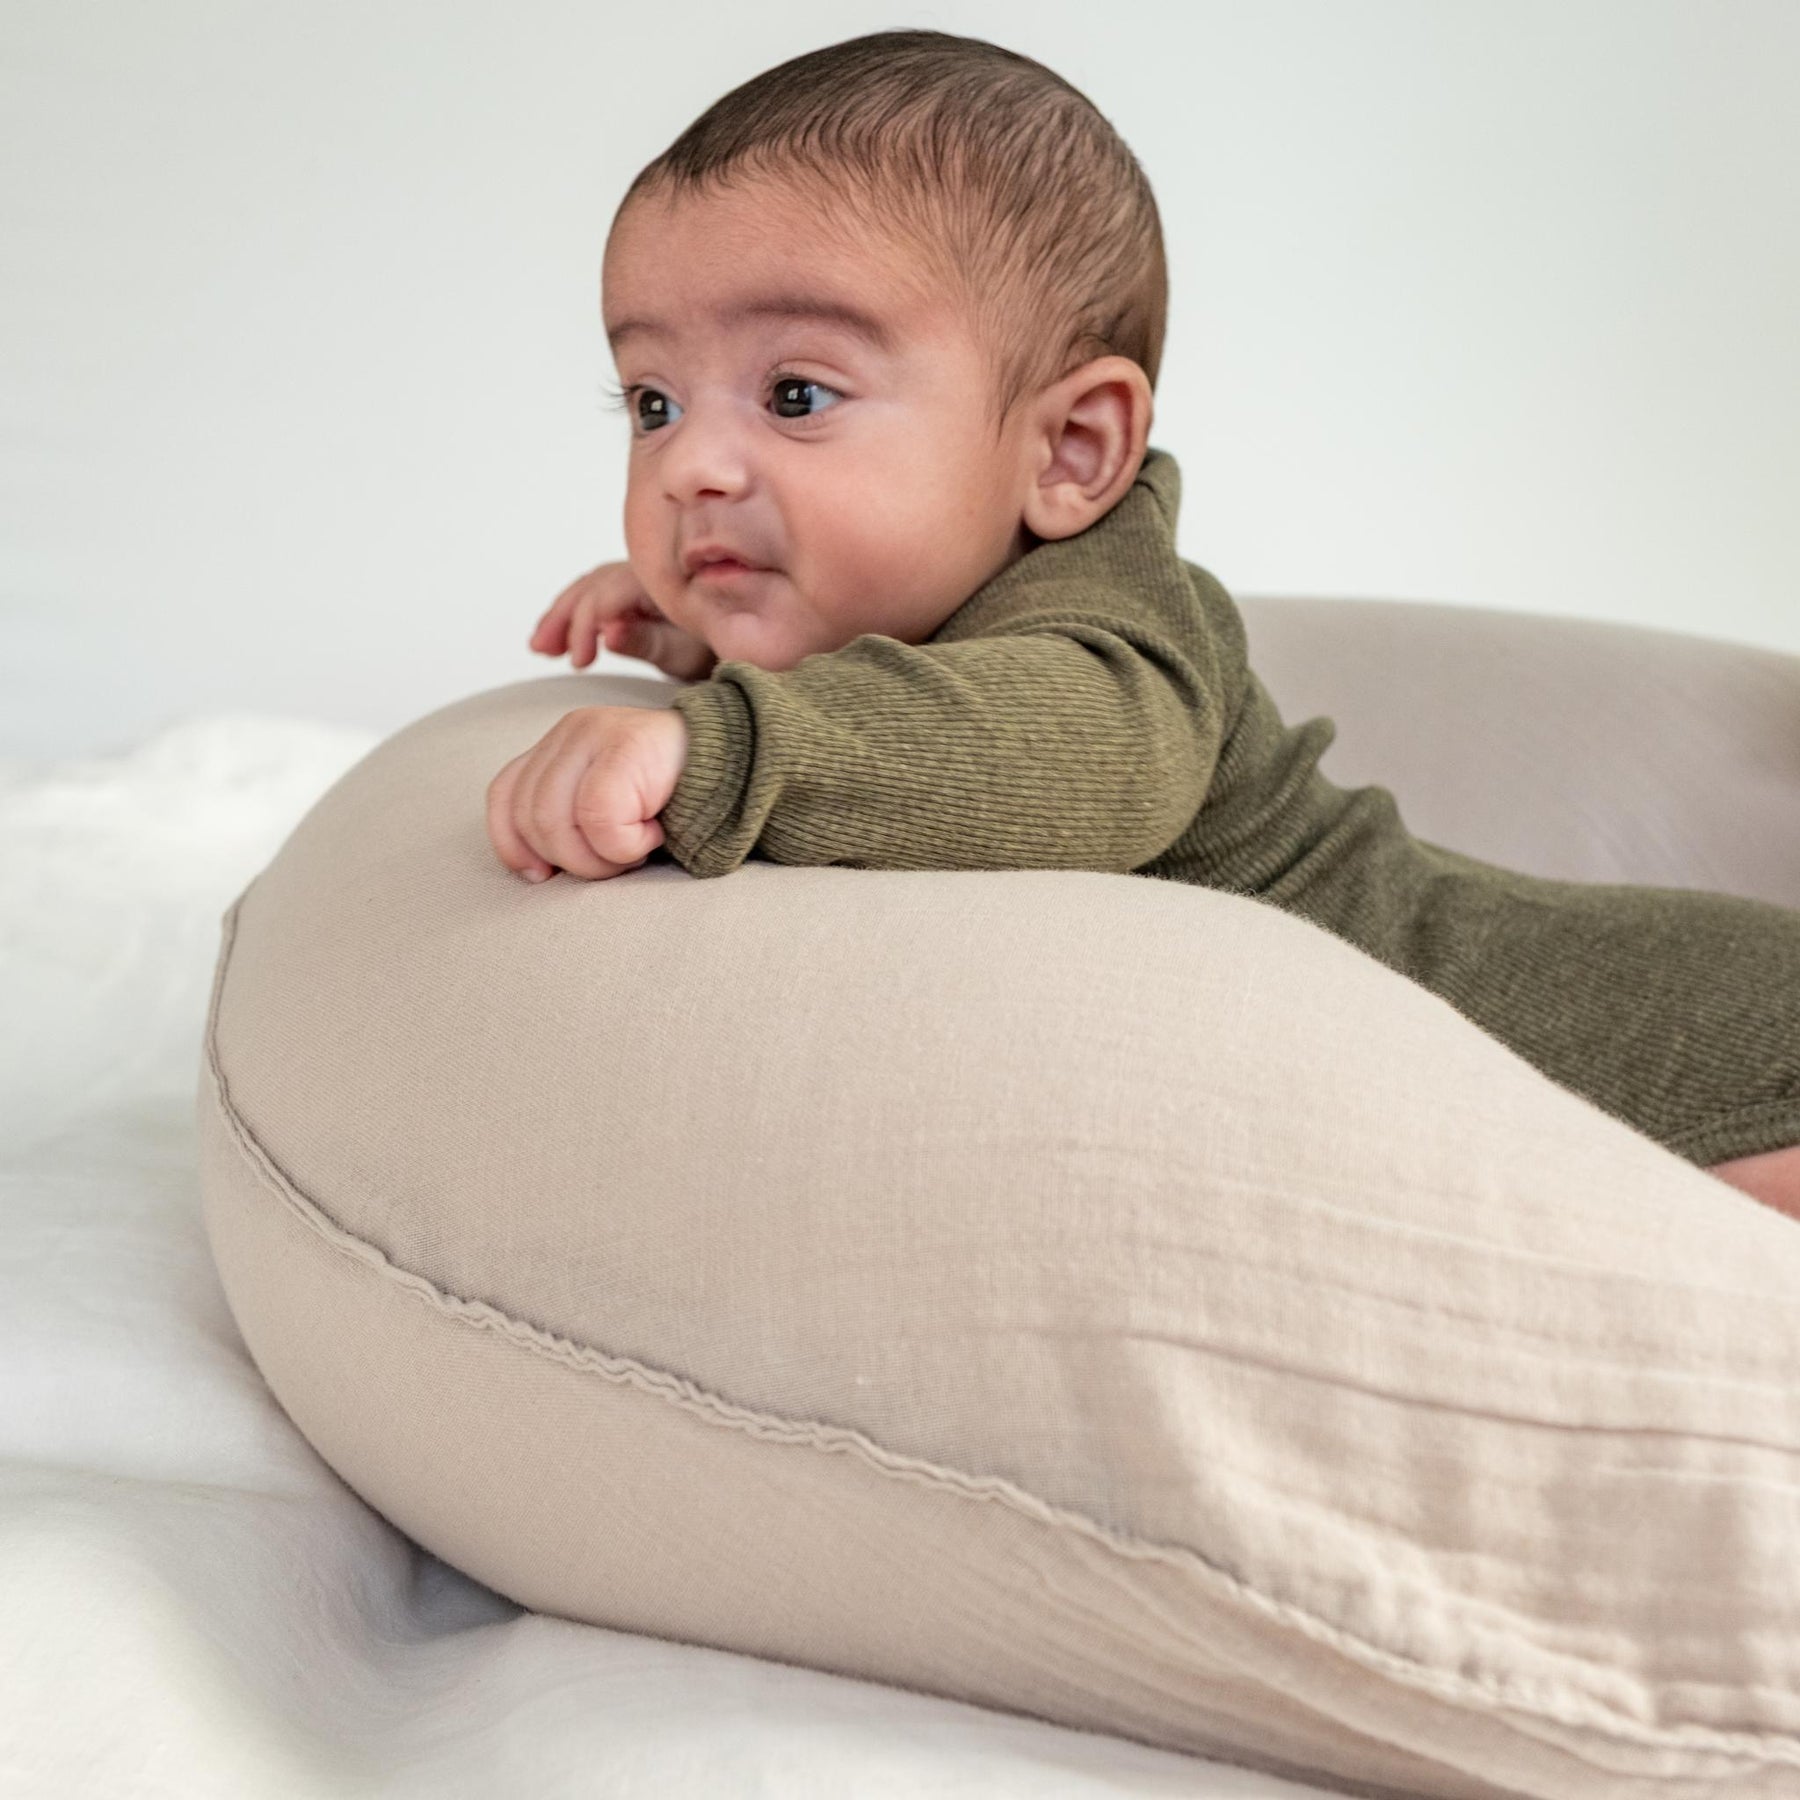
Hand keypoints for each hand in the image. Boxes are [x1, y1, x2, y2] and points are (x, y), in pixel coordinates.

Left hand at [487, 705, 688, 882]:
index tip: (542, 877)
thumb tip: (536, 871)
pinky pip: (597, 817)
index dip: (513, 845)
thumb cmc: (677, 805)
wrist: (745, 770)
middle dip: (571, 859)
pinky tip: (655, 835)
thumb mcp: (610, 813)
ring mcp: (595, 732)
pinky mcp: (625, 744)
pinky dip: (625, 844)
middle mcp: (572, 731)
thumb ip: (569, 822)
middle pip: (530, 815)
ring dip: (598, 856)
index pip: (505, 796)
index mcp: (561, 745)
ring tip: (637, 850)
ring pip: (555, 819)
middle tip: (617, 862)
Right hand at [532, 560, 717, 681]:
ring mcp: (634, 578)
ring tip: (541, 646)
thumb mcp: (683, 652)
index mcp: (659, 583)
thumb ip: (645, 641)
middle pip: (592, 587)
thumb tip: (608, 632)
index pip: (609, 594)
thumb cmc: (712, 649)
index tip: (579, 660)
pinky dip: (570, 612)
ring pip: (587, 588)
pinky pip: (592, 593)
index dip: (586, 626)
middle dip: (564, 618)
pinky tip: (554, 634)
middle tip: (546, 650)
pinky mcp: (628, 589)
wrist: (733, 637)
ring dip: (559, 616)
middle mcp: (644, 573)